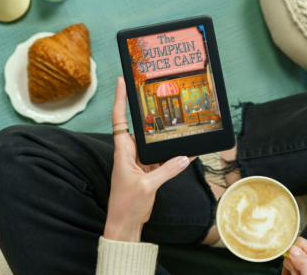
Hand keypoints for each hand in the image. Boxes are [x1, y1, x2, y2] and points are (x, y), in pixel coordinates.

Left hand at [103, 77, 195, 242]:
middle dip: (150, 114)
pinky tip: (187, 152)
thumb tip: (183, 157)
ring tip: (179, 123)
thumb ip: (166, 170)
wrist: (126, 224)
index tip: (122, 82)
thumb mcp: (147, 186)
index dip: (120, 99)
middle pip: (141, 127)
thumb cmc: (126, 204)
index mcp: (123, 151)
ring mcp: (140, 162)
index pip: (119, 119)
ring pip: (154, 143)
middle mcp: (130, 153)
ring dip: (165, 136)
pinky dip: (173, 155)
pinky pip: (163, 158)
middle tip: (162, 98)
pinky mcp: (149, 171)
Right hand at [282, 237, 306, 274]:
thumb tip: (292, 249)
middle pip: (299, 248)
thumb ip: (304, 265)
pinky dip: (293, 269)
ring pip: (295, 254)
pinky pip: (297, 259)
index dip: (292, 254)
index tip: (294, 270)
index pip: (302, 243)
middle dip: (293, 263)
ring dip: (292, 268)